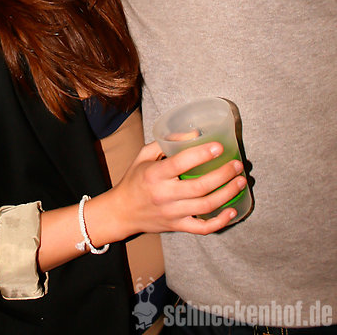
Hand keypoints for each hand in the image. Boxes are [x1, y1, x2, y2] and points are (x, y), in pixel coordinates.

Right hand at [106, 140, 246, 238]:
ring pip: (205, 207)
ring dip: (227, 194)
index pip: (180, 163)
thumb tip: (193, 134)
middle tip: (237, 165)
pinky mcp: (178, 226)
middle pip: (199, 187)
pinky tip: (233, 211)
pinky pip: (202, 228)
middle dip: (223, 175)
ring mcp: (172, 213)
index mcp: (154, 175)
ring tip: (240, 181)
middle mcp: (164, 195)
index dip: (201, 154)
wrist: (122, 211)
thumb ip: (166, 143)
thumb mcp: (144, 155)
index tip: (219, 146)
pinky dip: (220, 222)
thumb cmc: (135, 179)